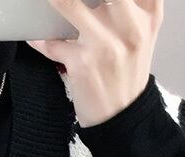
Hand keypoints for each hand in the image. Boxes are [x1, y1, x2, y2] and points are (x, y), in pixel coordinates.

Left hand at [26, 0, 162, 127]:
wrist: (123, 118)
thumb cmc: (126, 73)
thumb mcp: (142, 34)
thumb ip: (132, 5)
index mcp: (149, 15)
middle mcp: (131, 27)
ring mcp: (106, 46)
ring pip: (69, 3)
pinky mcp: (84, 65)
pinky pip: (52, 42)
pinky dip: (40, 39)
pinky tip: (35, 35)